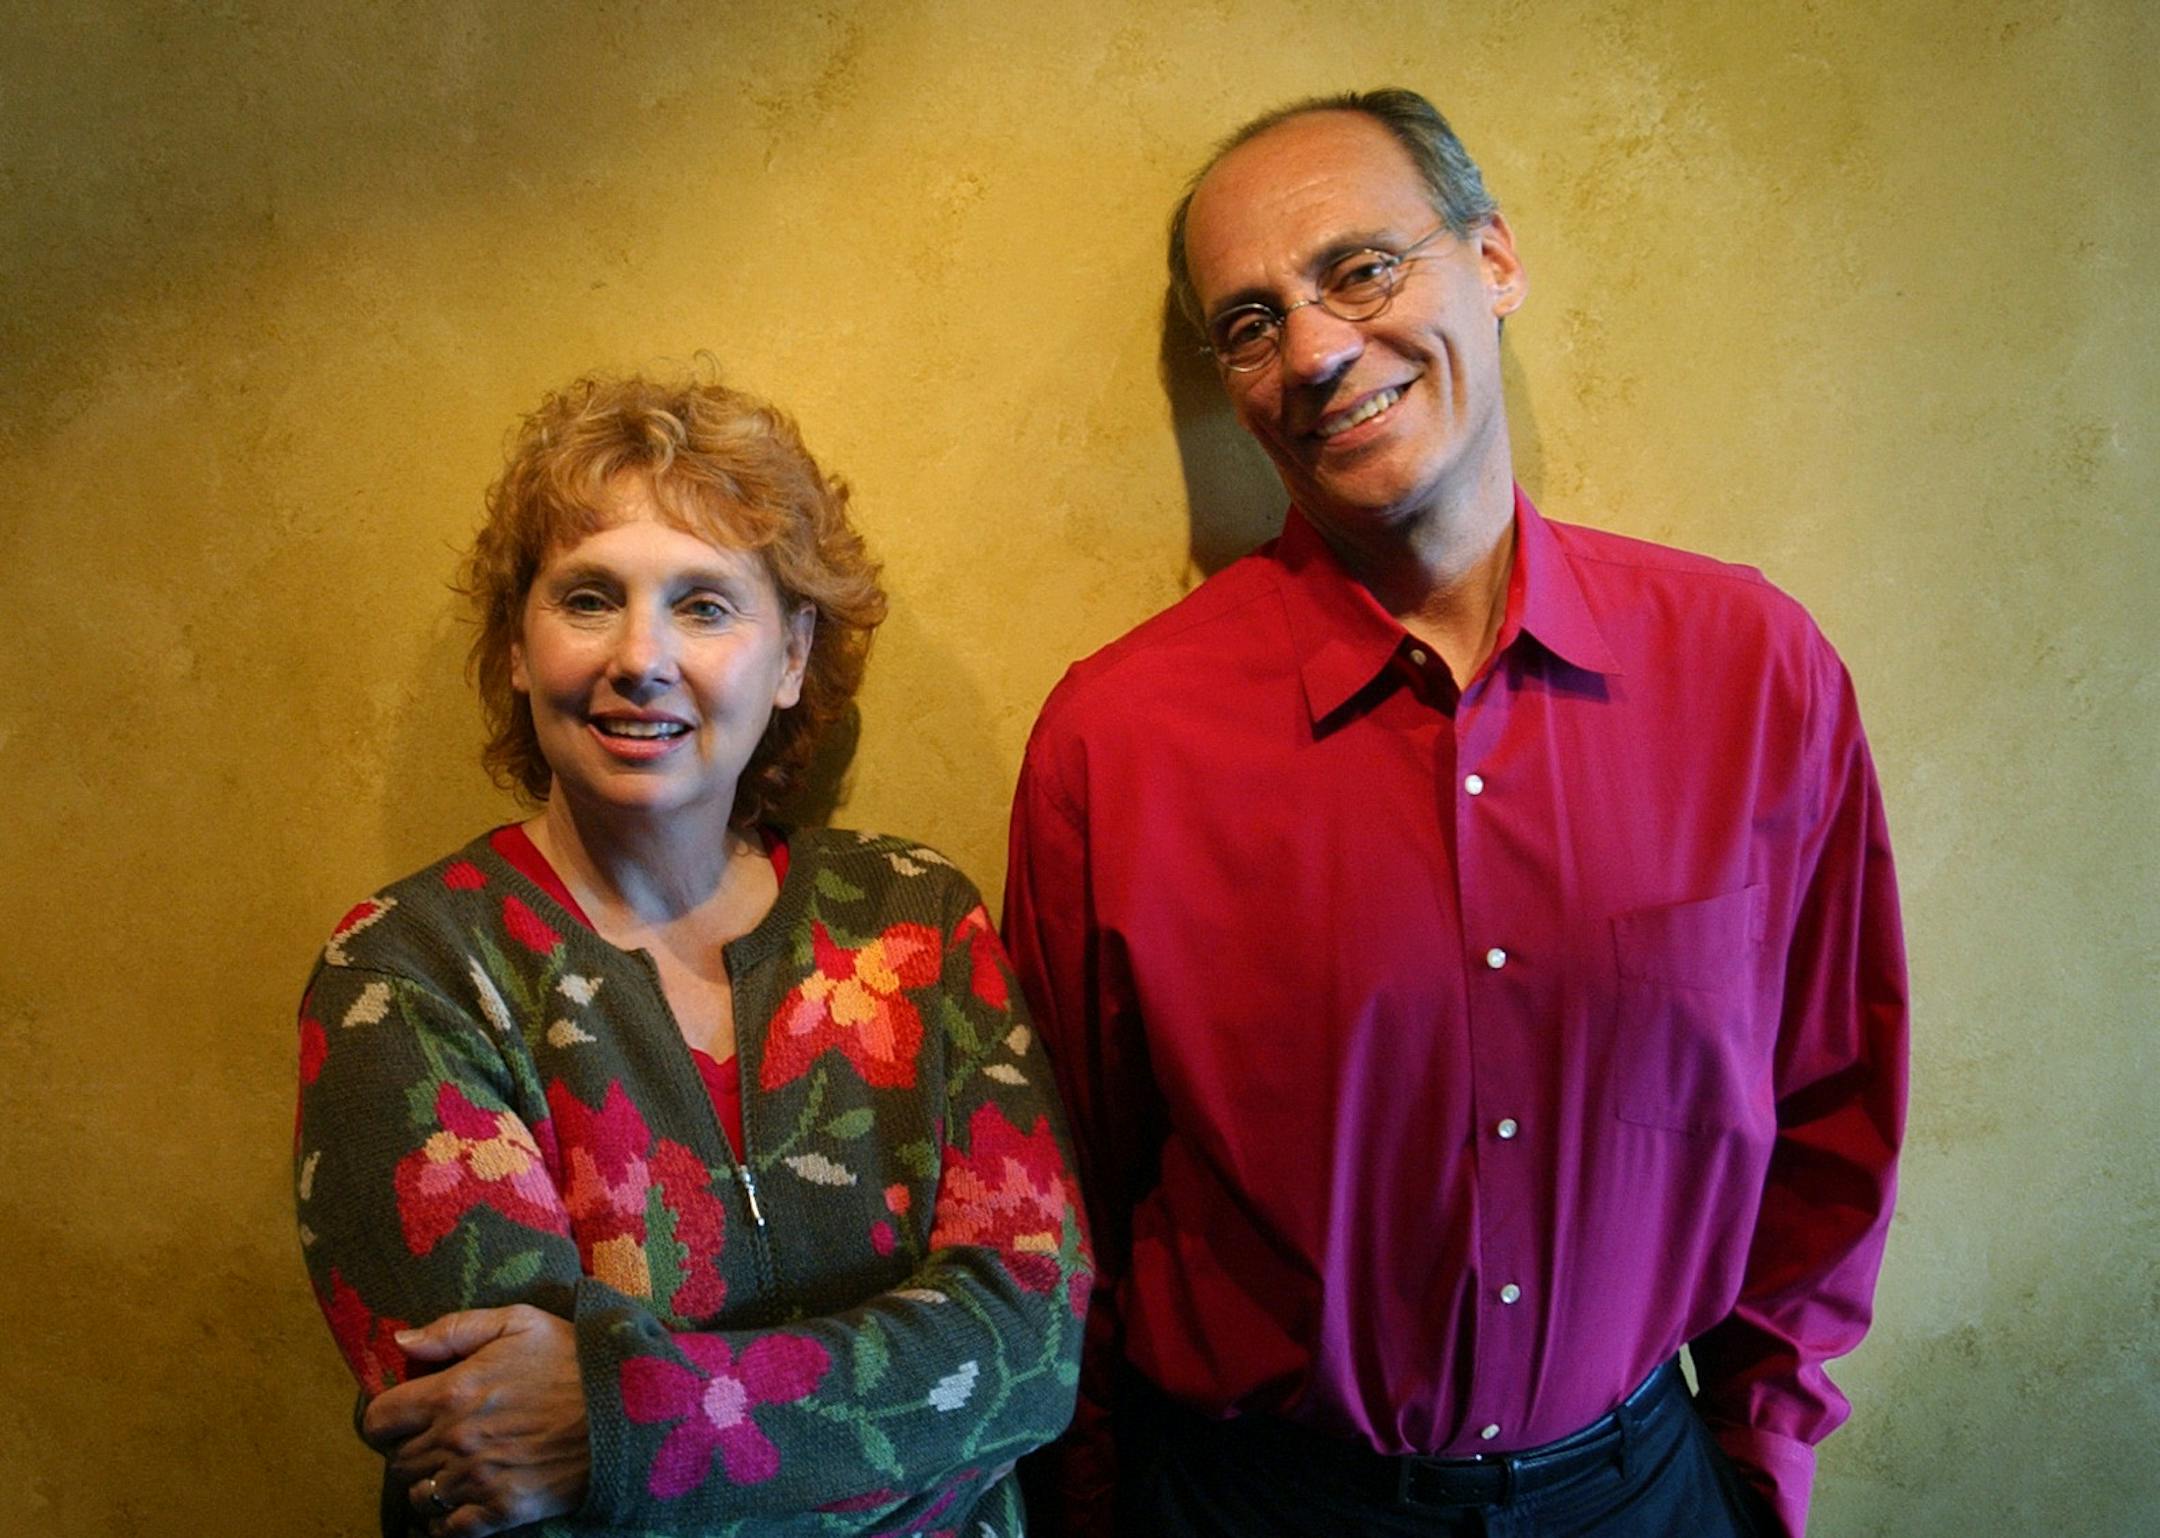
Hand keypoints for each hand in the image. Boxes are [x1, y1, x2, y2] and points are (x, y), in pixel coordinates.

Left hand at [362, 1304, 589, 1536]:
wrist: (630, 1408)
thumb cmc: (573, 1359)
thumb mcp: (519, 1322)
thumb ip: (454, 1328)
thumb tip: (401, 1342)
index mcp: (453, 1392)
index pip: (378, 1420)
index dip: (386, 1417)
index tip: (405, 1413)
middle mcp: (456, 1440)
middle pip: (397, 1460)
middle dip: (409, 1448)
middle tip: (437, 1436)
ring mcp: (478, 1480)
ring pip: (418, 1496)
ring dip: (427, 1483)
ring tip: (451, 1468)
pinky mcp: (503, 1510)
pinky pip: (449, 1530)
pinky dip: (444, 1522)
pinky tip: (458, 1504)